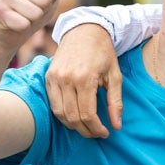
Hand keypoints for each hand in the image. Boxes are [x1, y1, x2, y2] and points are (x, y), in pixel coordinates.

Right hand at [46, 23, 122, 137]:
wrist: (84, 31)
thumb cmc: (103, 53)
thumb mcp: (115, 76)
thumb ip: (116, 102)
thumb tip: (117, 126)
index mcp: (84, 78)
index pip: (88, 114)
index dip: (97, 128)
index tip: (105, 133)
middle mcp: (66, 79)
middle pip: (73, 117)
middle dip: (86, 130)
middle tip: (97, 134)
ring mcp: (54, 78)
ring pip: (59, 113)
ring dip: (73, 125)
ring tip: (86, 128)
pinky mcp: (47, 77)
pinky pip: (52, 103)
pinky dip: (62, 115)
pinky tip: (74, 117)